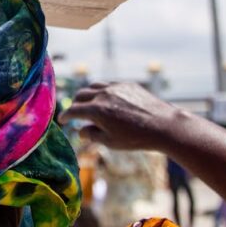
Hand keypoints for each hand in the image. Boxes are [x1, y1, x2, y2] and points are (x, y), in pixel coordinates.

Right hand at [62, 82, 179, 150]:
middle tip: (75, 113)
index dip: (65, 116)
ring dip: (87, 95)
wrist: (163, 126)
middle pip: (81, 95)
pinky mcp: (127, 84)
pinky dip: (102, 91)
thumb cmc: (136, 138)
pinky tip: (106, 98)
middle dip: (75, 104)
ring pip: (94, 86)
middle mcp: (103, 94)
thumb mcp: (111, 142)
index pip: (74, 110)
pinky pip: (109, 84)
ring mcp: (116, 87)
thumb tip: (80, 131)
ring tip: (88, 103)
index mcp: (96, 110)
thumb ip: (93, 135)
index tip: (62, 120)